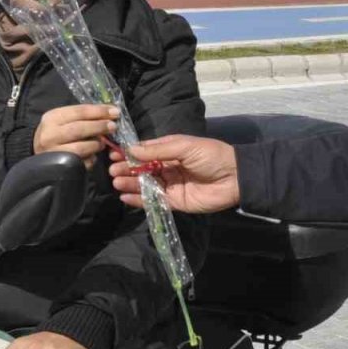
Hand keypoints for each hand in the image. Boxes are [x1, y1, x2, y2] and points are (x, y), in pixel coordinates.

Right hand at [33, 105, 118, 169]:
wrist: (38, 152)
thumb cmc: (57, 132)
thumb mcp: (64, 119)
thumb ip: (83, 116)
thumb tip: (110, 113)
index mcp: (52, 118)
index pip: (79, 111)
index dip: (99, 111)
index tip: (115, 112)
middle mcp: (49, 134)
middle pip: (79, 129)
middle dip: (99, 127)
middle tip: (113, 126)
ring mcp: (53, 152)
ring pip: (80, 148)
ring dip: (96, 145)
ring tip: (102, 143)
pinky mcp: (58, 167)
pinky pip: (80, 163)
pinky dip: (90, 159)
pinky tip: (92, 155)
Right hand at [108, 135, 239, 212]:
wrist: (235, 178)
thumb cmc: (211, 155)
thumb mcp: (185, 146)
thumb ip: (158, 150)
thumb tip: (132, 150)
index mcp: (170, 151)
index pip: (145, 152)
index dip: (129, 154)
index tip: (113, 155)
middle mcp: (168, 168)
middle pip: (142, 169)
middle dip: (127, 169)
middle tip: (112, 171)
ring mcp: (170, 185)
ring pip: (145, 185)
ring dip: (130, 183)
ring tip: (116, 182)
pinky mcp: (175, 202)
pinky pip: (153, 201)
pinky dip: (138, 199)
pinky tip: (125, 196)